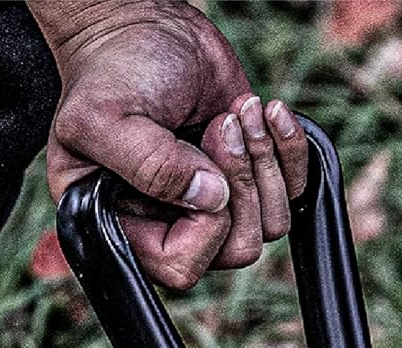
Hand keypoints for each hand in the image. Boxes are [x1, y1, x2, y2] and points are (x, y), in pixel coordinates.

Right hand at [35, 1, 306, 287]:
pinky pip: (293, 191)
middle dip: (240, 186)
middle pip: (236, 250)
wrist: (140, 26)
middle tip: (220, 126)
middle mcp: (174, 225)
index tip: (201, 168)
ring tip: (236, 113)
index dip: (204, 228)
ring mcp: (215, 203)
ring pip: (270, 224)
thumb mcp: (108, 118)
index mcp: (128, 228)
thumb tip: (211, 197)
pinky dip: (289, 149)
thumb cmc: (111, 71)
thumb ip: (151, 166)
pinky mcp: (248, 174)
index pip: (181, 267)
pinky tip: (267, 112)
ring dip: (263, 162)